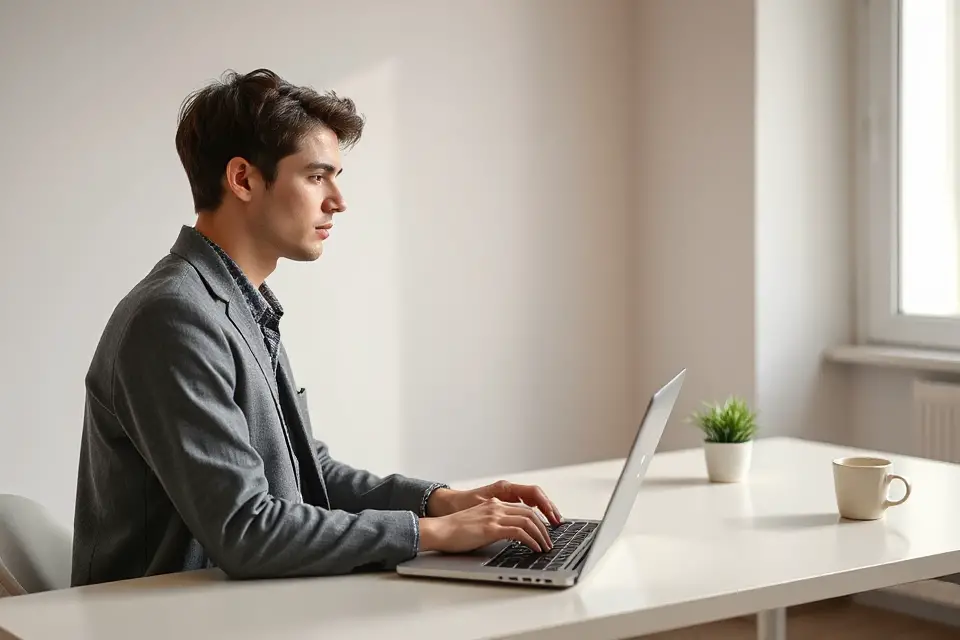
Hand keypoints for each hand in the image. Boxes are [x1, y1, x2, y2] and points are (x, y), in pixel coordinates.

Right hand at [418, 498, 553, 552]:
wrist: (439, 530)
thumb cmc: (454, 531)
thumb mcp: (478, 524)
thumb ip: (493, 525)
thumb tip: (509, 537)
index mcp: (493, 504)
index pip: (523, 508)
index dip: (537, 520)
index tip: (544, 531)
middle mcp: (496, 507)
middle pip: (529, 513)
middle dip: (543, 528)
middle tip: (549, 541)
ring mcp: (494, 516)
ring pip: (528, 521)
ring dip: (540, 535)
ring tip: (545, 547)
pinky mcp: (491, 528)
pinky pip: (519, 532)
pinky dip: (531, 540)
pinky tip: (535, 548)